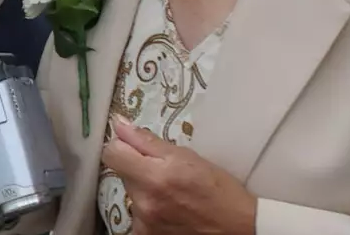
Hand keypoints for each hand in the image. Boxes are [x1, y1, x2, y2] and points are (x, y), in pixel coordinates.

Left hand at [101, 119, 257, 234]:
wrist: (238, 227)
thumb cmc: (218, 188)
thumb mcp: (186, 156)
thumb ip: (146, 141)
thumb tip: (119, 124)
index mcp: (154, 176)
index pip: (111, 154)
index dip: (121, 146)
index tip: (134, 147)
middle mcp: (144, 201)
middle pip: (122, 173)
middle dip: (137, 167)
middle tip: (164, 171)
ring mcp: (145, 222)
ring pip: (131, 193)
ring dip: (144, 188)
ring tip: (171, 192)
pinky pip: (137, 214)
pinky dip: (148, 209)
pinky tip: (169, 209)